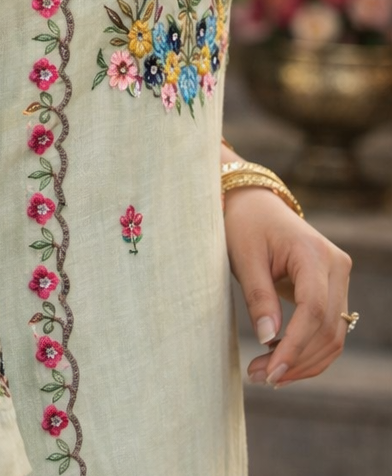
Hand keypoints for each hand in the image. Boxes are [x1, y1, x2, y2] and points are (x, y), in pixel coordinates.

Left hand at [224, 186, 352, 385]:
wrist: (254, 204)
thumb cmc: (244, 225)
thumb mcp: (244, 256)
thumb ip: (258, 296)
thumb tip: (268, 340)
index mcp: (314, 253)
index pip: (314, 310)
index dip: (294, 346)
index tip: (269, 371)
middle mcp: (336, 266)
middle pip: (328, 329)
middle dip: (296, 360)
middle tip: (260, 378)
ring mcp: (339, 278)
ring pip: (334, 336)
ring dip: (304, 362)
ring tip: (266, 376)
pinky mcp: (333, 289)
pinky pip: (328, 328)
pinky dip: (309, 350)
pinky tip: (282, 363)